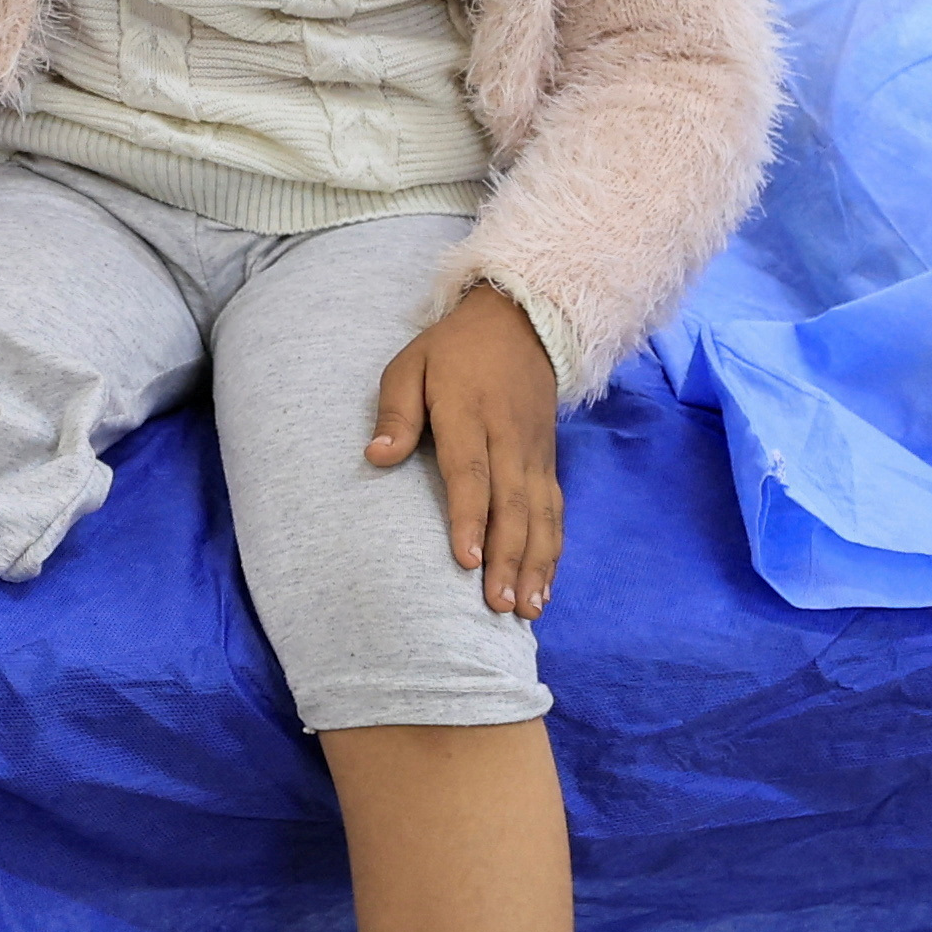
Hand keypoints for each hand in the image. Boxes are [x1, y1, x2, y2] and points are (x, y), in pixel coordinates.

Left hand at [368, 285, 563, 616]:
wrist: (520, 322)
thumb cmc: (452, 351)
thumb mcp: (410, 364)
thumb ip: (395, 412)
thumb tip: (376, 456)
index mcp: (469, 414)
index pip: (471, 473)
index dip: (470, 518)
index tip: (468, 561)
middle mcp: (508, 438)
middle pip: (511, 505)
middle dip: (508, 558)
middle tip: (499, 605)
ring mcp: (533, 452)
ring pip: (541, 515)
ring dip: (535, 564)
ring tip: (527, 609)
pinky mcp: (548, 461)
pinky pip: (555, 511)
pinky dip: (553, 551)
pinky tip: (545, 587)